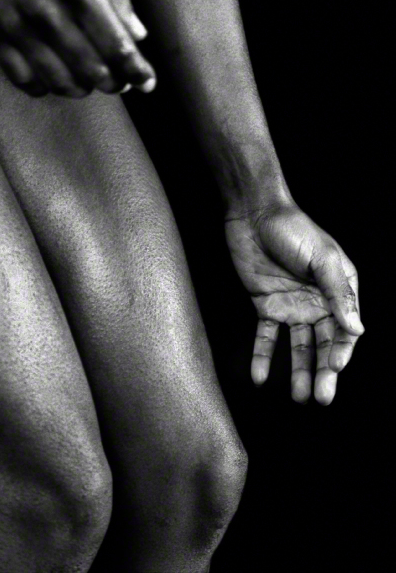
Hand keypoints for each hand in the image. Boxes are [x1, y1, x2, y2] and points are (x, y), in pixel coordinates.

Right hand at [0, 0, 155, 96]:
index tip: (147, 83)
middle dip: (112, 83)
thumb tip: (138, 34)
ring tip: (87, 79)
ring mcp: (16, 26)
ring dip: (80, 88)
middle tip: (119, 81)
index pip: (116, 46)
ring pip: (58, 81)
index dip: (136, 71)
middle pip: (90, 70)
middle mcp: (47, 11)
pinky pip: (22, 79)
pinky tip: (53, 76)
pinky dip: (44, 86)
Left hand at [225, 202, 362, 403]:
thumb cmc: (294, 228)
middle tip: (321, 399)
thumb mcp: (323, 258)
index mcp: (339, 290)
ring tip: (297, 397)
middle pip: (323, 344)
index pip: (344, 330)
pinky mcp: (265, 305)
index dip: (340, 352)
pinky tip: (259, 378)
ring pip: (297, 346)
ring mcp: (292, 305)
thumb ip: (339, 293)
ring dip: (297, 371)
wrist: (253, 213)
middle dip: (323, 373)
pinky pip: (265, 336)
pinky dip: (263, 356)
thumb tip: (357, 330)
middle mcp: (318, 302)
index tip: (333, 370)